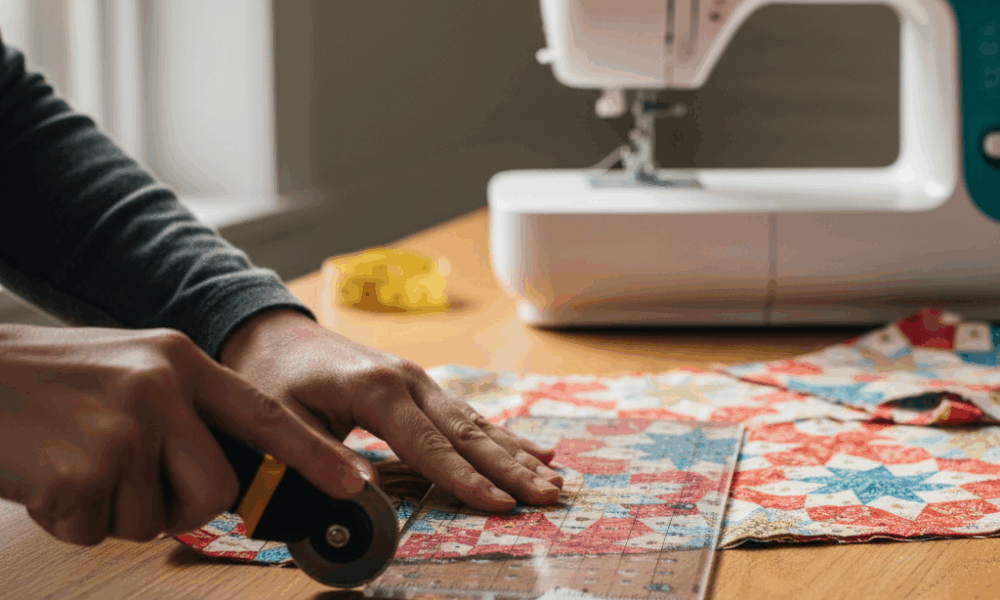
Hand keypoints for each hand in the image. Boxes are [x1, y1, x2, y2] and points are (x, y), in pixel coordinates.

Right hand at [0, 324, 367, 545]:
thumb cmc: (44, 382)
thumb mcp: (130, 371)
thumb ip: (184, 411)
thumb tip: (224, 477)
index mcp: (181, 361)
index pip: (265, 415)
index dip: (313, 453)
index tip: (353, 481)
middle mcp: (164, 388)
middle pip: (217, 491)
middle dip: (177, 506)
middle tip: (124, 480)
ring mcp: (127, 426)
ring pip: (156, 519)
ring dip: (114, 511)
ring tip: (73, 464)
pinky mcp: (85, 469)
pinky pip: (98, 532)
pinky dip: (69, 520)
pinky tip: (44, 476)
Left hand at [221, 309, 563, 511]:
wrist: (271, 333)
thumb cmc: (270, 377)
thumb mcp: (279, 419)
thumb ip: (320, 456)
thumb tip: (365, 496)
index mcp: (376, 390)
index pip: (430, 445)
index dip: (465, 479)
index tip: (500, 505)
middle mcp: (407, 380)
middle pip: (467, 432)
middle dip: (510, 468)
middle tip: (549, 496)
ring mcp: (417, 380)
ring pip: (475, 421)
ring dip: (515, 453)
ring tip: (553, 478)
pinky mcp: (417, 386)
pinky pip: (465, 415)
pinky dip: (500, 435)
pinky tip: (530, 450)